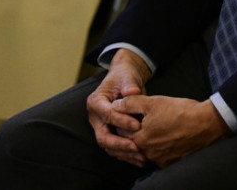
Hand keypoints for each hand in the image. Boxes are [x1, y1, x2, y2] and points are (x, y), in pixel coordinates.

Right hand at [86, 50, 151, 166]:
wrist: (125, 80)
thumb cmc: (124, 77)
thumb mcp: (127, 76)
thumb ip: (129, 84)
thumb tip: (132, 92)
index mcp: (96, 102)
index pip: (107, 115)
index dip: (122, 121)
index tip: (137, 125)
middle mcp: (95, 117)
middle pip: (103, 136)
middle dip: (120, 144)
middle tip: (137, 147)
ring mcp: (101, 127)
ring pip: (108, 146)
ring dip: (125, 153)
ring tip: (141, 156)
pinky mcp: (109, 134)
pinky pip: (115, 148)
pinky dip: (127, 154)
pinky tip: (140, 158)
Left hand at [121, 94, 229, 167]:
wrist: (206, 124)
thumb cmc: (180, 111)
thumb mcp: (153, 102)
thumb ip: (131, 103)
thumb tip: (116, 104)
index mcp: (140, 139)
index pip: (122, 131)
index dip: (122, 121)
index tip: (125, 114)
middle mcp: (148, 153)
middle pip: (132, 143)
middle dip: (131, 133)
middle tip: (136, 121)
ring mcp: (160, 159)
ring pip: (145, 150)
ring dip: (144, 141)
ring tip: (151, 129)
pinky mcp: (171, 162)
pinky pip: (159, 156)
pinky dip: (158, 148)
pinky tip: (163, 138)